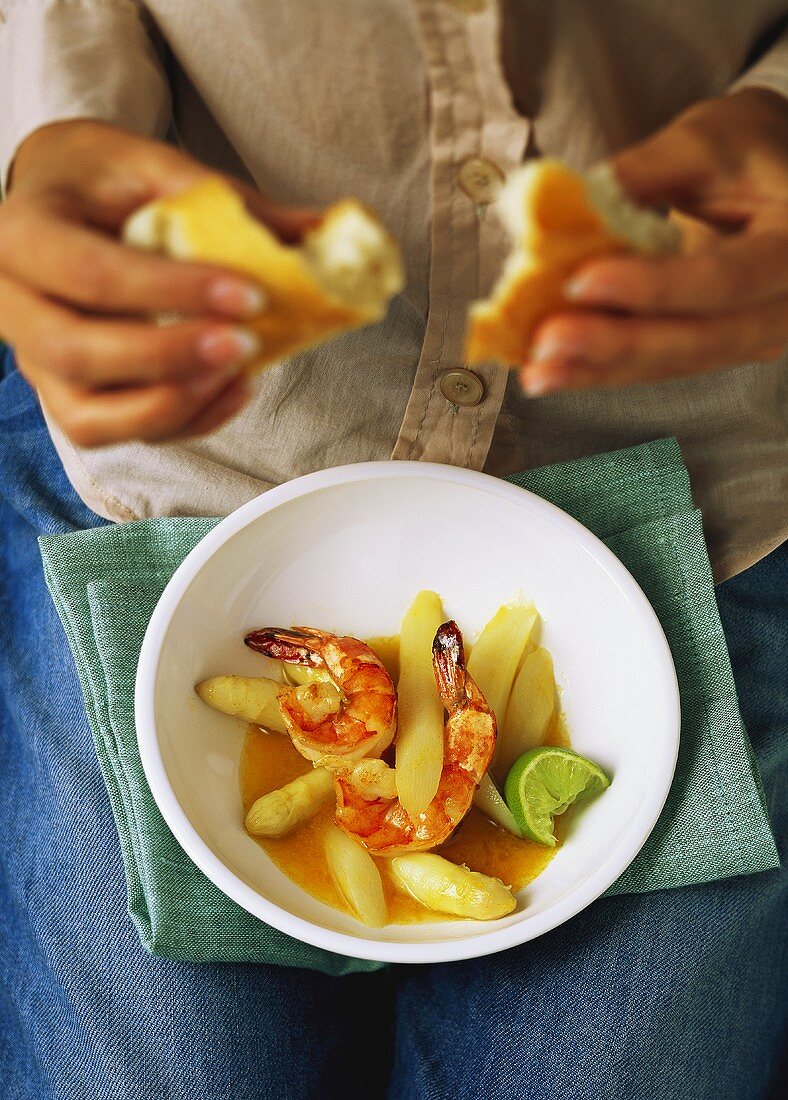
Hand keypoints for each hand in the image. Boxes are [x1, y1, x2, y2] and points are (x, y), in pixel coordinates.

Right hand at [1, 120, 313, 445]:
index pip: (90, 273)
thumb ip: (228, 201)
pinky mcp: (66, 396)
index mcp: (24, 232)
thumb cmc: (100, 181)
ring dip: (172, 406)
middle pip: (78, 352)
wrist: (54, 200)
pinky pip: (115, 433)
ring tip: (238, 374)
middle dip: (170, 357)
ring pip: (88, 417)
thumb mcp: (154, 166)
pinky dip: (179, 423)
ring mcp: (35, 361)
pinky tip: (232, 391)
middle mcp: (13, 305)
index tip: (249, 295)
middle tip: (245, 344)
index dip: (171, 292)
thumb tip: (322, 231)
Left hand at [520, 88, 787, 395]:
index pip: (726, 278)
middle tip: (544, 343)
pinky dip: (601, 370)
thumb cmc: (745, 149)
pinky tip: (550, 372)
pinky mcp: (717, 349)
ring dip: (598, 370)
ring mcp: (754, 336)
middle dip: (615, 345)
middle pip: (699, 339)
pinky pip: (660, 366)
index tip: (581, 280)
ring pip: (674, 363)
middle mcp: (786, 307)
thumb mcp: (705, 141)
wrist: (778, 180)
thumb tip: (570, 203)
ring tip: (535, 370)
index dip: (653, 286)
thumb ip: (645, 172)